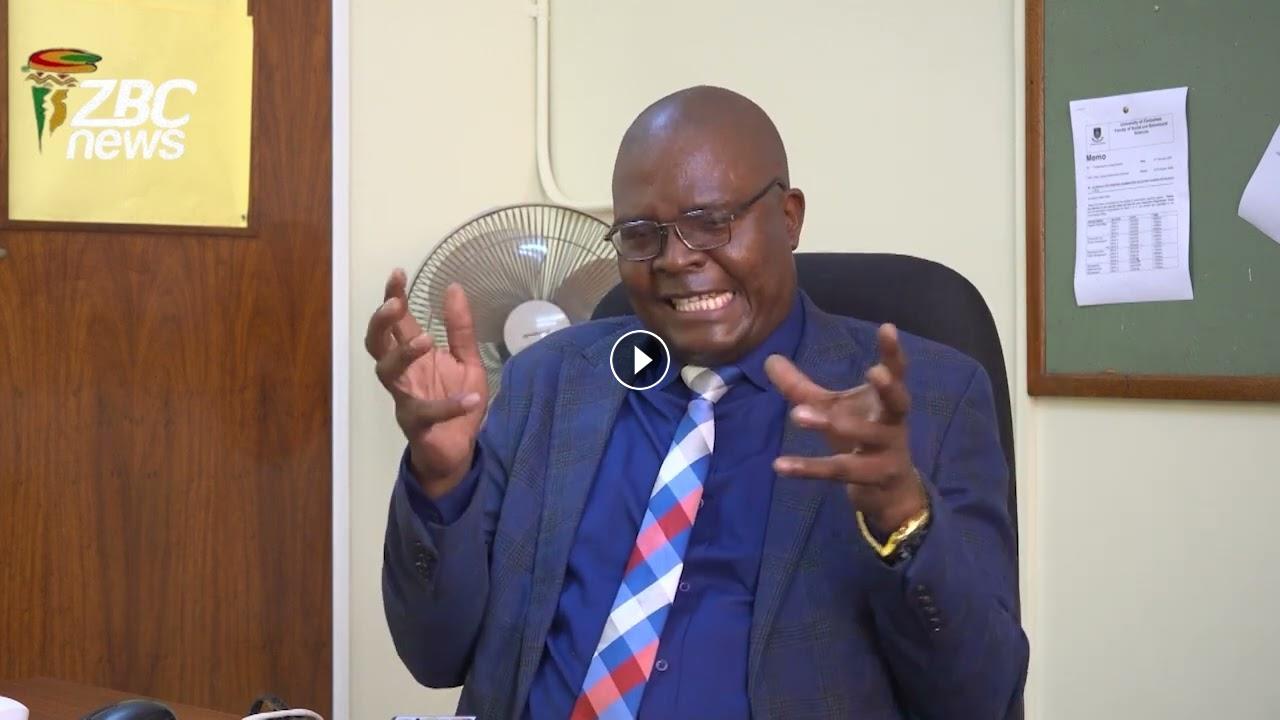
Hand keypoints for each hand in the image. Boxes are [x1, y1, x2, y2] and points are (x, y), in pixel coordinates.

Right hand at [365, 269, 488, 497]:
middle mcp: (403, 374)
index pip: (395, 322)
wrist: (459, 450)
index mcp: (414, 356)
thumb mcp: (467, 360)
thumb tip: (453, 288)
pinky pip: (426, 413)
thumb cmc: (458, 399)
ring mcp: (405, 398)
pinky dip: (449, 406)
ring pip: (387, 373)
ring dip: (402, 354)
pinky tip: (472, 397)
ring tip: (426, 340)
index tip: (397, 273)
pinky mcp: (417, 425)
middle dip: (382, 321)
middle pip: (376, 343)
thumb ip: (460, 328)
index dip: (392, 297)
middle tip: (396, 304)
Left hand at [765, 324, 926, 535]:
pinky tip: (779, 465)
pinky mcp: (871, 478)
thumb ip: (803, 388)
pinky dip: (808, 469)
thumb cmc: (862, 439)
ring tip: (797, 414)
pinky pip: (838, 471)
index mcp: (887, 403)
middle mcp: (893, 424)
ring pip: (863, 437)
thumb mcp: (834, 410)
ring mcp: (886, 453)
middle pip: (897, 404)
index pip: (896, 373)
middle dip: (888, 388)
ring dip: (832, 425)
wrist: (888, 492)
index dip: (893, 352)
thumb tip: (769, 359)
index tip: (887, 327)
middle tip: (874, 371)